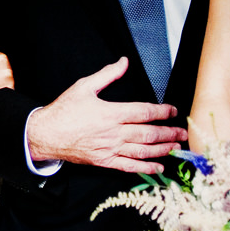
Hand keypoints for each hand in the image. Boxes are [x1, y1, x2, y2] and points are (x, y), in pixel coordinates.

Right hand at [27, 57, 185, 174]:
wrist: (46, 134)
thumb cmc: (64, 110)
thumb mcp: (84, 86)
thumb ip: (107, 75)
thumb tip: (124, 62)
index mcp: (111, 113)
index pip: (144, 112)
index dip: (162, 111)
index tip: (173, 111)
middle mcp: (114, 133)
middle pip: (148, 134)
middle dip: (169, 133)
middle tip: (183, 132)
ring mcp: (110, 149)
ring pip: (143, 151)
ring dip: (162, 150)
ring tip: (176, 147)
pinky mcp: (104, 161)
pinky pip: (130, 167)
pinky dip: (146, 168)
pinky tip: (158, 167)